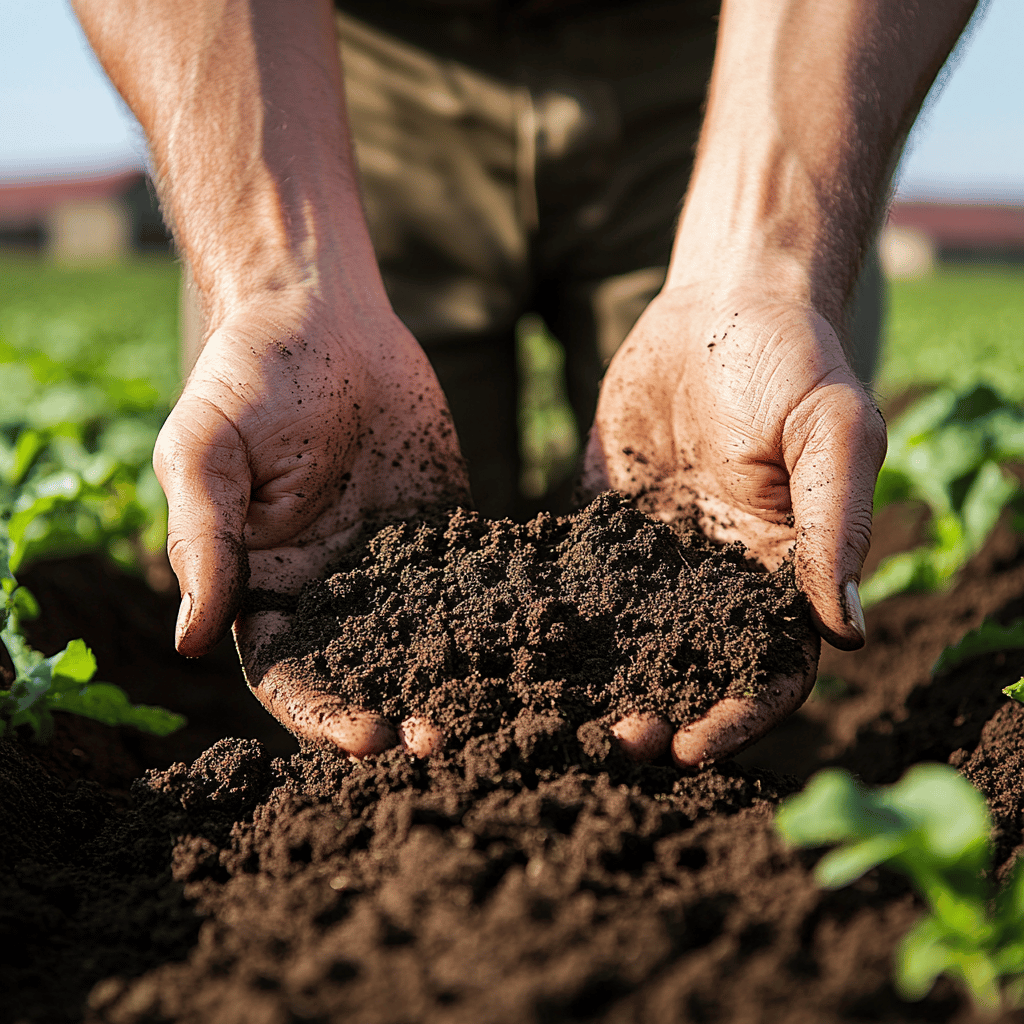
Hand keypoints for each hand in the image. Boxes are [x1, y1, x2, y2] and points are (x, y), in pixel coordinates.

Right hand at [153, 299, 469, 756]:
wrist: (322, 310)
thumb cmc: (248, 375)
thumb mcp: (207, 453)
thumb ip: (205, 541)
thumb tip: (188, 641)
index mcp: (266, 585)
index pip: (290, 676)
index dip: (323, 715)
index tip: (370, 738)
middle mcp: (334, 587)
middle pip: (368, 671)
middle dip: (404, 710)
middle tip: (450, 740)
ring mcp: (395, 561)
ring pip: (430, 637)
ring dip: (463, 675)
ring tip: (505, 707)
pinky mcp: (446, 526)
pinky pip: (478, 576)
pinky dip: (507, 609)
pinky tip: (544, 633)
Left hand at [581, 284, 886, 766]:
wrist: (722, 301)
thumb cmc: (794, 359)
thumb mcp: (832, 433)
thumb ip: (837, 526)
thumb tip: (846, 632)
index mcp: (782, 573)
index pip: (768, 669)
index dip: (736, 716)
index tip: (690, 748)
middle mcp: (718, 578)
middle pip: (687, 666)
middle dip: (654, 710)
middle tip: (607, 742)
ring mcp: (657, 555)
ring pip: (625, 636)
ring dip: (593, 678)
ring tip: (547, 711)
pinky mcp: (604, 523)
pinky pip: (575, 577)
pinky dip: (547, 613)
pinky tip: (506, 639)